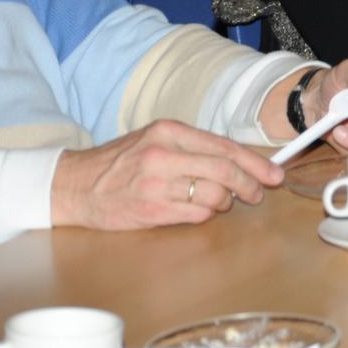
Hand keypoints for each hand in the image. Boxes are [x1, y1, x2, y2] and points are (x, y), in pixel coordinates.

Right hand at [49, 119, 282, 231]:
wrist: (73, 185)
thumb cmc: (120, 163)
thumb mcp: (155, 140)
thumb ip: (194, 148)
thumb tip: (239, 161)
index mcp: (168, 132)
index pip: (224, 147)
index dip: (254, 162)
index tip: (273, 173)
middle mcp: (163, 155)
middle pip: (225, 171)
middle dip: (250, 185)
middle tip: (259, 193)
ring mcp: (155, 185)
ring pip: (214, 196)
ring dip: (226, 202)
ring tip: (222, 201)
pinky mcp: (150, 211)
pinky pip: (195, 215)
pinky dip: (205, 214)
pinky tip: (198, 210)